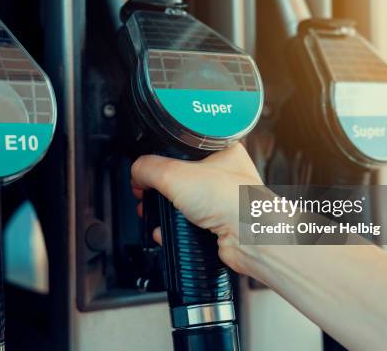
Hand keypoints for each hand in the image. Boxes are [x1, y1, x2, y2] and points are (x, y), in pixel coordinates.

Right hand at [130, 142, 261, 272]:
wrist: (250, 238)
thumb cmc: (232, 200)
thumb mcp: (175, 174)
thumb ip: (148, 168)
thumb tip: (136, 172)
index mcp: (221, 150)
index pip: (181, 148)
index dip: (159, 158)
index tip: (145, 170)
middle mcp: (224, 174)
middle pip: (179, 177)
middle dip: (158, 189)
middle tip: (146, 193)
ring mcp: (221, 200)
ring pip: (183, 202)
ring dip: (165, 211)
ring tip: (155, 213)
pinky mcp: (218, 224)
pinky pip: (189, 223)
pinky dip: (175, 229)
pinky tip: (168, 231)